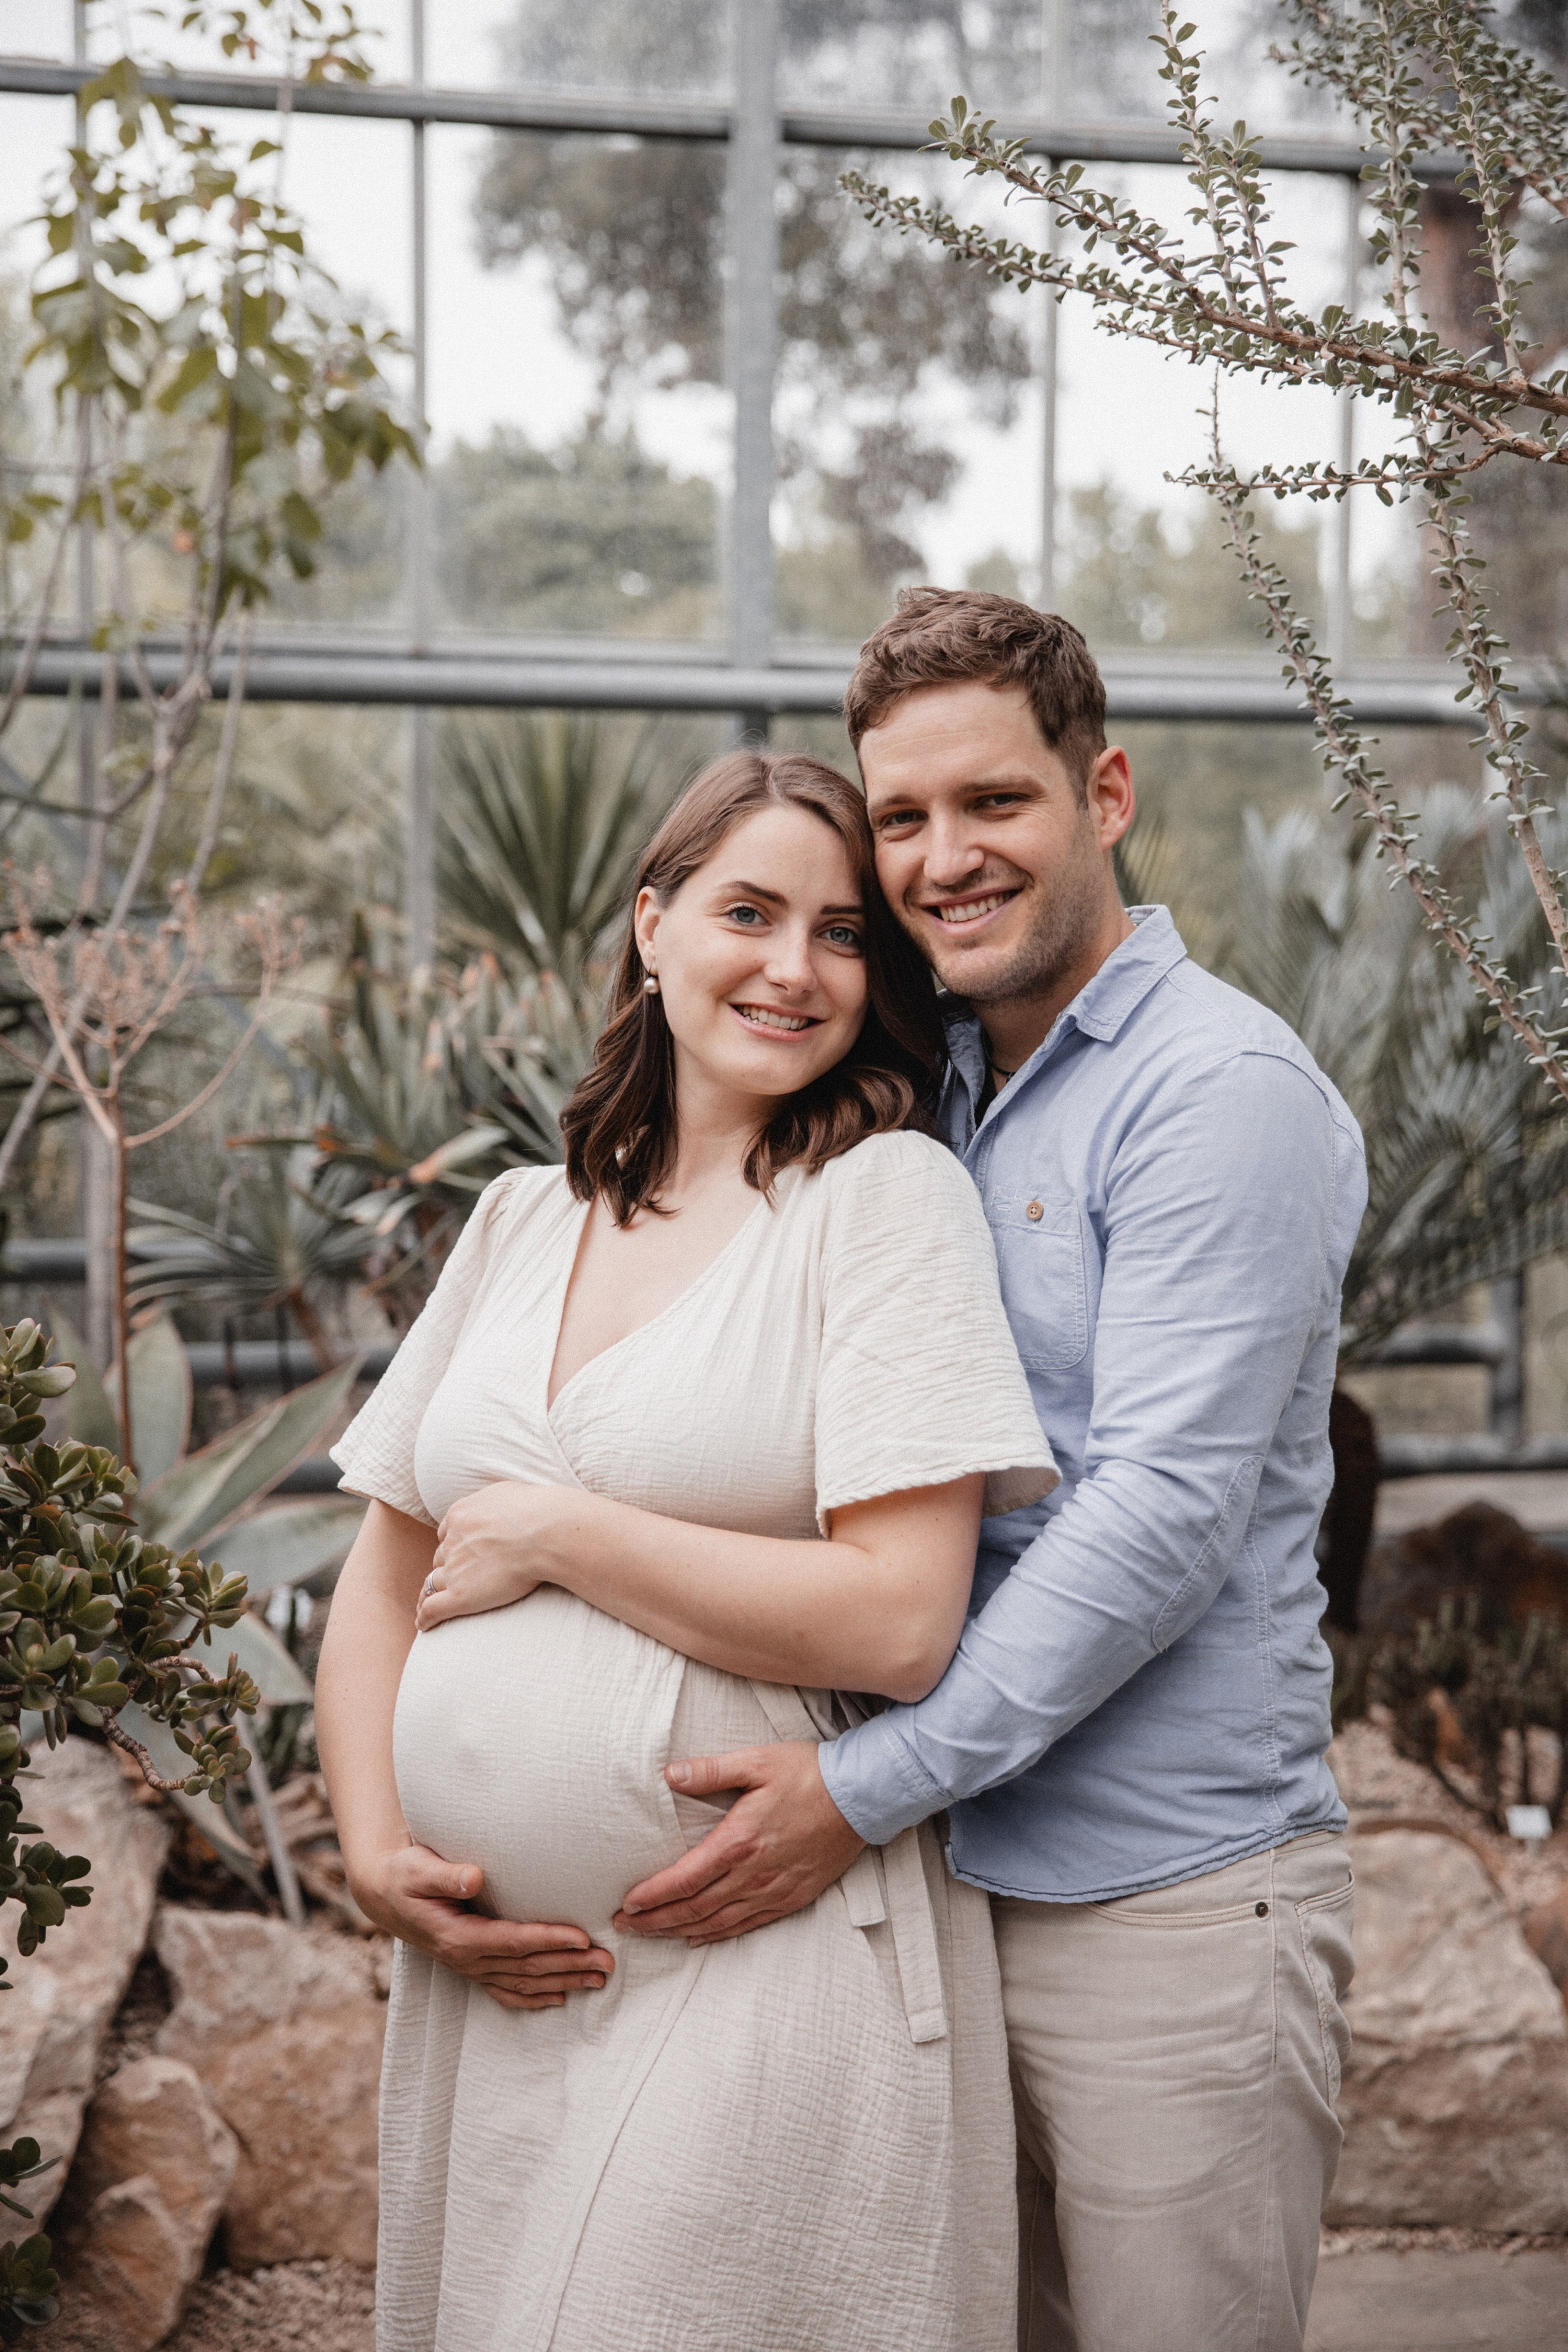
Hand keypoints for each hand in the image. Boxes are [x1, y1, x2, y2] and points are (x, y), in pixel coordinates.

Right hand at [351, 1842, 613, 2010]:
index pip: (513, 1941)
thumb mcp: (418, 1869)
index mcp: (458, 1936)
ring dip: (563, 1982)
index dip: (548, 1940)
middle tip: (608, 1962)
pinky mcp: (472, 1968)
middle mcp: (467, 1959)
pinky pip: (507, 1992)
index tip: (582, 1937)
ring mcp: (470, 1968)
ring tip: (599, 1978)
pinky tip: (560, 1998)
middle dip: (569, 1966)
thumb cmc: (405, 1875)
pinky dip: (534, 1998)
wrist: (385, 1895)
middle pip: (527, 1967)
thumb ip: (446, 1875)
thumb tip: (474, 1877)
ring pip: (523, 1982)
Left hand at [419, 1481, 582, 1630]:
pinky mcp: (461, 1595)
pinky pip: (433, 1609)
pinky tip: (425, 1626)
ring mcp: (454, 1569)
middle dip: (447, 1568)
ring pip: (433, 1584)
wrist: (544, 1532)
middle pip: (441, 1559)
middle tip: (455, 1580)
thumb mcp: (507, 1493)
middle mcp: (452, 1541)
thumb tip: (499, 1504)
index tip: (459, 1555)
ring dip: (431, 1594)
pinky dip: (426, 1618)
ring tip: (428, 1607)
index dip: (453, 1546)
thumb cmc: (536, 1511)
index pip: (446, 1535)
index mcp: (460, 1516)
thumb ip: (493, 1501)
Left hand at [614, 1741, 864, 1944]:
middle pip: (694, 1909)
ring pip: (717, 1923)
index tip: (626, 1904)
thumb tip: (670, 1774)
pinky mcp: (792, 1897)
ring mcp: (774, 1890)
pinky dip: (718, 1935)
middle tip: (624, 1927)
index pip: (684, 1880)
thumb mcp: (757, 1761)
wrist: (861, 1796)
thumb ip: (711, 1770)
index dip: (652, 1896)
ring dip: (680, 1931)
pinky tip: (699, 1938)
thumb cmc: (807, 1774)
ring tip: (652, 1935)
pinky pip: (747, 1925)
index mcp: (739, 1842)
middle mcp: (753, 1874)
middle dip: (655, 1921)